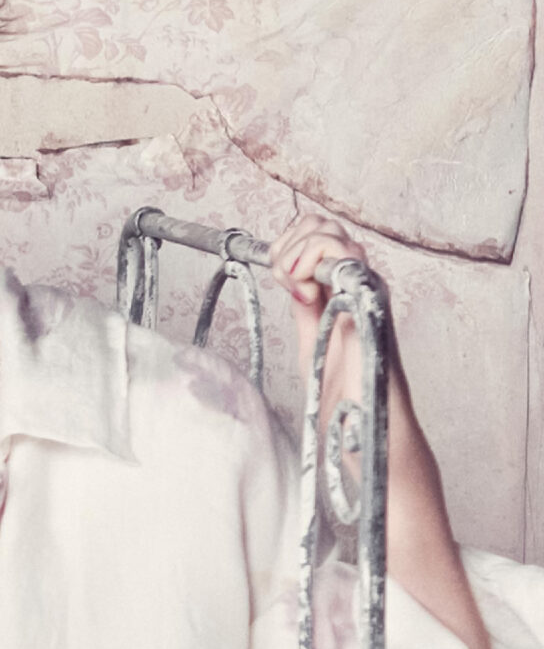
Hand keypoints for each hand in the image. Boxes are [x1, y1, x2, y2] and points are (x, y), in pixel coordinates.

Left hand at [268, 215, 385, 429]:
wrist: (362, 423)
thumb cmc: (343, 392)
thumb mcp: (310, 341)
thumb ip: (304, 309)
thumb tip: (293, 281)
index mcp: (340, 288)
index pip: (313, 234)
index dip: (287, 246)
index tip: (279, 280)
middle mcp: (356, 280)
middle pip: (322, 224)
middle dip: (290, 245)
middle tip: (285, 282)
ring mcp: (365, 287)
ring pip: (332, 233)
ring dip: (299, 254)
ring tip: (295, 289)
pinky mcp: (369, 299)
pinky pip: (346, 258)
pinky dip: (313, 265)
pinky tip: (305, 296)